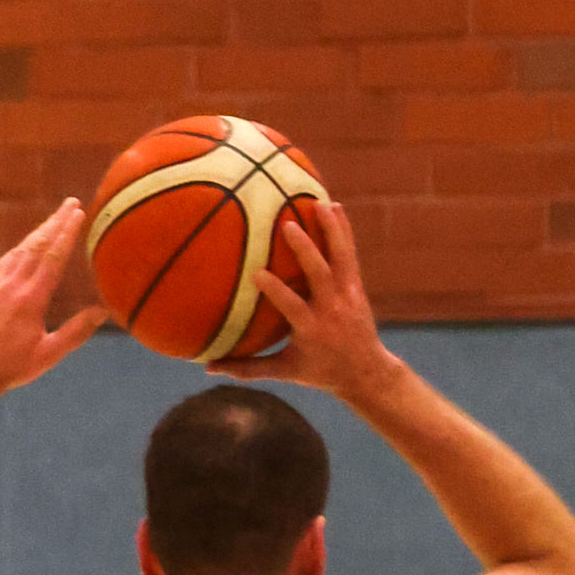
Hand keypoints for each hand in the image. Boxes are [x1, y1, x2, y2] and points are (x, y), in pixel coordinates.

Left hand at [0, 200, 105, 400]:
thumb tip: (104, 311)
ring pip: (18, 252)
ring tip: (53, 220)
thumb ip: (77, 331)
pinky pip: (2, 263)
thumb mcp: (49, 354)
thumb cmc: (11, 369)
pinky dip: (17, 251)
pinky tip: (25, 247)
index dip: (66, 232)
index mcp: (30, 299)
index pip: (53, 257)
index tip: (77, 212)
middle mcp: (10, 286)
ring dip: (37, 234)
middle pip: (37, 246)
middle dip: (55, 222)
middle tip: (70, 203)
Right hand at [212, 196, 402, 405]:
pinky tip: (335, 207)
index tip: (256, 273)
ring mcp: (348, 294)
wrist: (366, 371)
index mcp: (311, 329)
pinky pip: (349, 253)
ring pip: (341, 257)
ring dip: (331, 229)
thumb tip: (208, 367)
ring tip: (318, 203)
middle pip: (320, 274)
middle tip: (287, 225)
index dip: (276, 289)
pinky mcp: (356, 285)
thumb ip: (247, 369)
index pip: (292, 306)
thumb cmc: (319, 371)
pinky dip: (343, 230)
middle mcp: (332, 308)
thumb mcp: (284, 372)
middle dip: (306, 250)